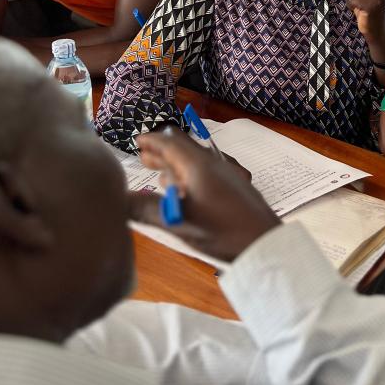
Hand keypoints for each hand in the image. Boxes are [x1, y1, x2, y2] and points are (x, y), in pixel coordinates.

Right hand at [128, 129, 279, 260]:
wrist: (265, 244)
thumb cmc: (222, 231)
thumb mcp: (179, 221)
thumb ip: (146, 209)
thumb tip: (118, 199)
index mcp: (199, 165)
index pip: (171, 142)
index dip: (152, 141)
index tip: (137, 140)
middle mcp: (214, 164)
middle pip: (184, 150)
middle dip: (162, 153)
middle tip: (143, 158)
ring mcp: (227, 176)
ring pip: (195, 163)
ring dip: (175, 166)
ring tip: (159, 176)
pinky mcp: (235, 190)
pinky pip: (206, 175)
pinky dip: (189, 177)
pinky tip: (187, 194)